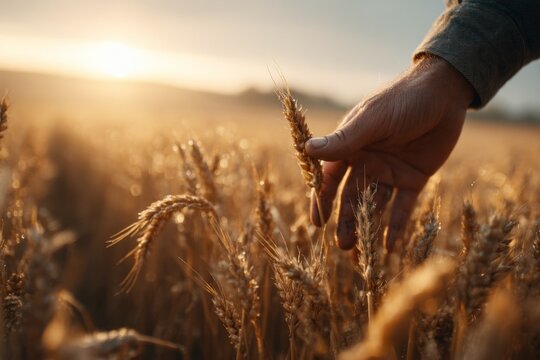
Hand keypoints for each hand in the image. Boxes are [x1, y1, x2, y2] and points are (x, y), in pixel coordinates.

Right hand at [306, 55, 474, 250]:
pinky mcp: (413, 178)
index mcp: (351, 148)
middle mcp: (367, 162)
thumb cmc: (402, 100)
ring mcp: (390, 172)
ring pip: (374, 206)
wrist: (444, 93)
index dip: (322, 200)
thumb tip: (308, 150)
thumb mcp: (372, 120)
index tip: (317, 222)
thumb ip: (344, 140)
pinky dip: (396, 226)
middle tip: (343, 246)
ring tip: (361, 255)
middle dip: (346, 221)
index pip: (330, 178)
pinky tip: (391, 247)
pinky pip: (403, 206)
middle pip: (352, 197)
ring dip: (367, 228)